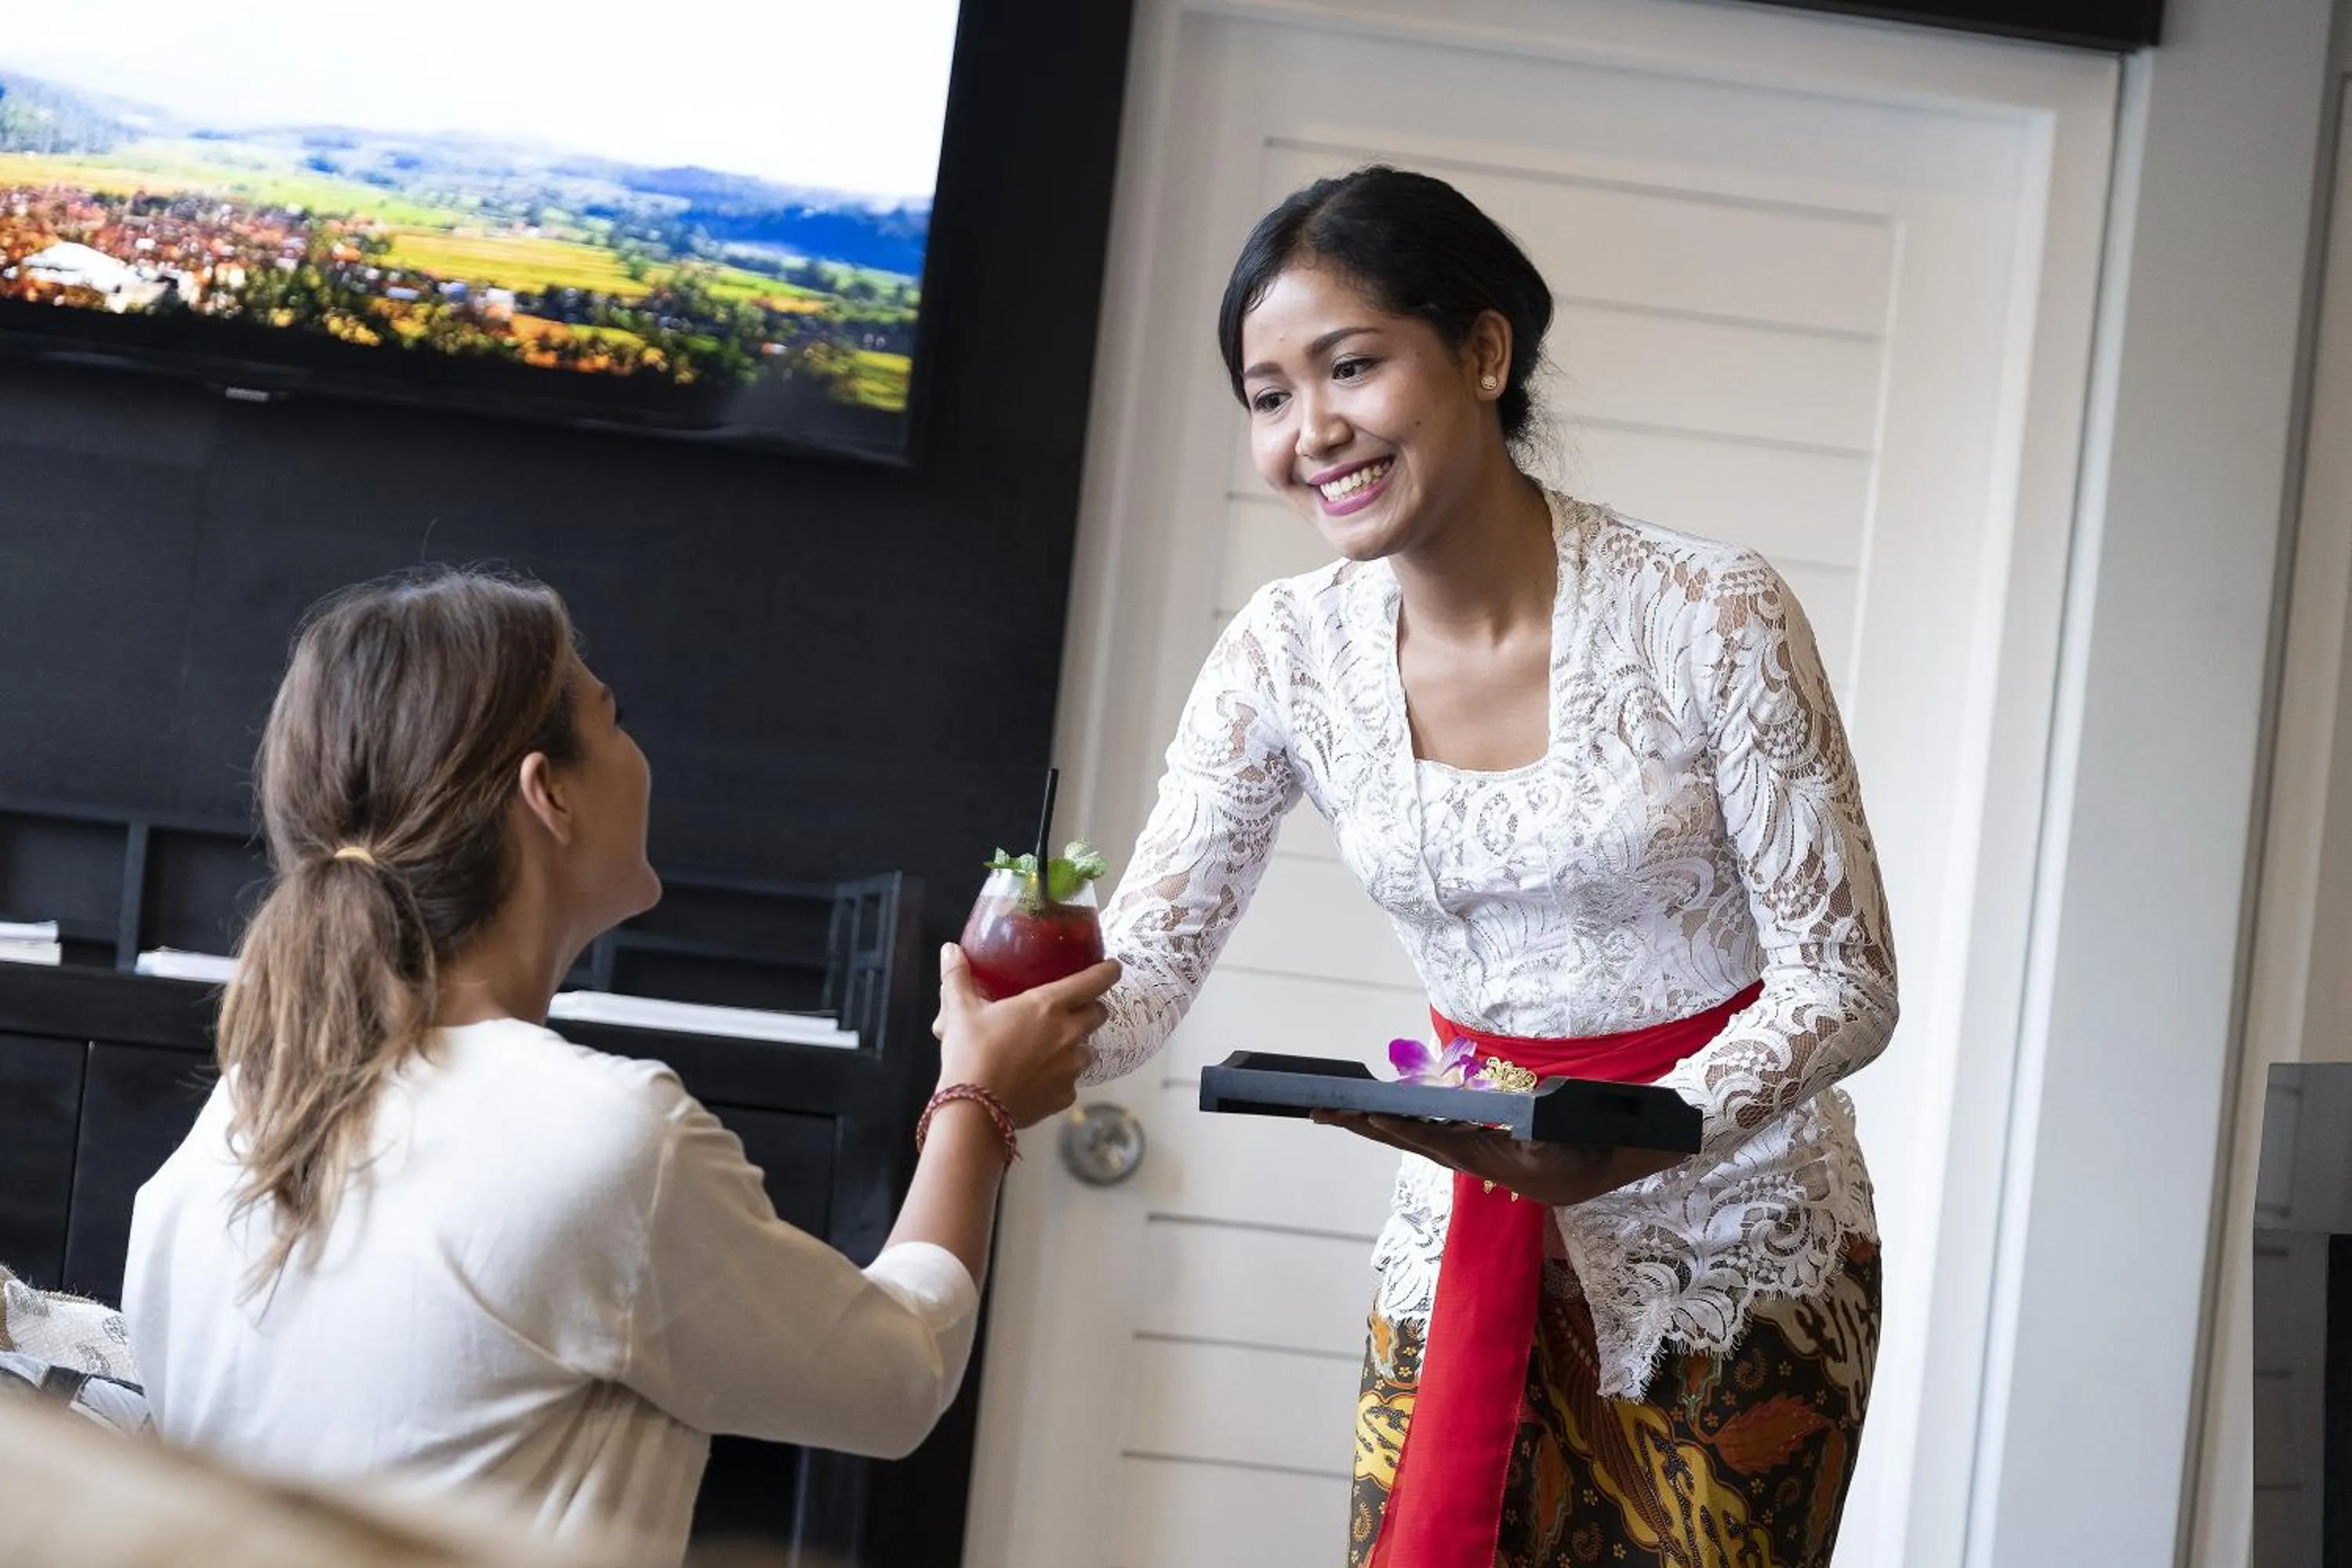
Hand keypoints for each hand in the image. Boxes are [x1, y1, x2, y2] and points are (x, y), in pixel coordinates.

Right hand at [934, 944, 1119, 1127]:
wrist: (974, 1109)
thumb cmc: (970, 1052)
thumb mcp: (960, 1011)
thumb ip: (957, 977)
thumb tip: (950, 949)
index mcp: (1048, 1005)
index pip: (1093, 981)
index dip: (1107, 972)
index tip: (1112, 968)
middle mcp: (1068, 1033)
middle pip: (1098, 1014)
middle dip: (1091, 1008)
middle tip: (1073, 1009)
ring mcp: (1071, 1068)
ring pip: (1088, 1050)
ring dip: (1077, 1045)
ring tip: (1053, 1049)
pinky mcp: (1065, 1096)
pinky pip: (1071, 1082)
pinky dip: (1061, 1078)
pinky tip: (1040, 1080)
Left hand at [1308, 1111, 1683, 1206]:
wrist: (1638, 1152)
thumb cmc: (1606, 1140)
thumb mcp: (1571, 1142)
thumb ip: (1534, 1136)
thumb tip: (1503, 1122)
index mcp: (1501, 1162)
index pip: (1440, 1142)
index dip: (1402, 1127)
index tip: (1367, 1111)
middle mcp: (1487, 1161)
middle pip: (1417, 1141)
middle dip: (1368, 1125)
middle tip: (1320, 1110)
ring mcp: (1490, 1154)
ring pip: (1425, 1137)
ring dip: (1382, 1124)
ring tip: (1339, 1110)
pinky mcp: (1495, 1145)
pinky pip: (1445, 1133)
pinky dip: (1412, 1122)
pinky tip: (1388, 1113)